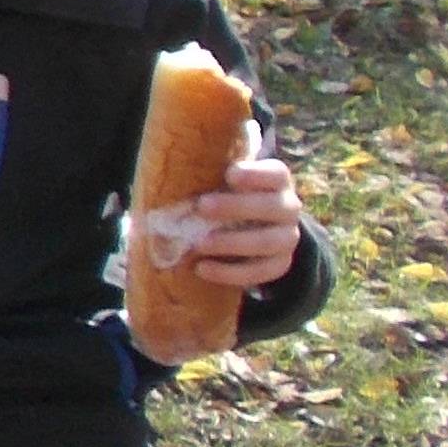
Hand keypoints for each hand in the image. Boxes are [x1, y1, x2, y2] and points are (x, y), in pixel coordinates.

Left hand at [175, 155, 305, 289]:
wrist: (251, 228)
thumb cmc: (226, 196)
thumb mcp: (221, 184)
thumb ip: (205, 181)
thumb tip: (159, 190)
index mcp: (277, 181)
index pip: (276, 174)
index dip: (256, 174)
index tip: (229, 174)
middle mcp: (288, 208)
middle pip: (272, 207)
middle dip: (237, 207)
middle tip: (202, 206)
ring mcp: (287, 238)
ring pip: (268, 242)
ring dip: (232, 243)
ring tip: (199, 244)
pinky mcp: (279, 264)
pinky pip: (260, 272)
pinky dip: (230, 273)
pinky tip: (202, 268)